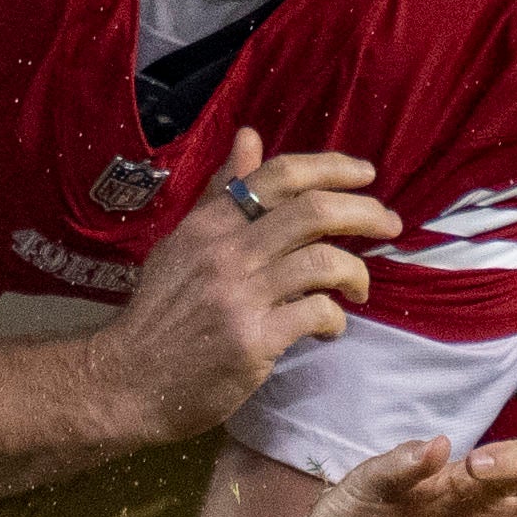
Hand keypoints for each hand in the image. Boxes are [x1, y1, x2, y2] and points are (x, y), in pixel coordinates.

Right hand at [92, 133, 398, 442]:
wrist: (126, 381)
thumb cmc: (160, 312)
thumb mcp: (184, 242)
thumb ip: (223, 193)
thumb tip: (250, 136)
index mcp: (211, 224)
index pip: (280, 175)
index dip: (332, 167)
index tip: (366, 174)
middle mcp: (226, 252)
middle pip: (314, 212)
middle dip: (365, 213)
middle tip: (390, 226)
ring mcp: (240, 296)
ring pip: (324, 263)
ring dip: (358, 273)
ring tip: (360, 288)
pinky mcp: (253, 341)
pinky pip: (316, 313)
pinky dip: (336, 318)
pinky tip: (331, 327)